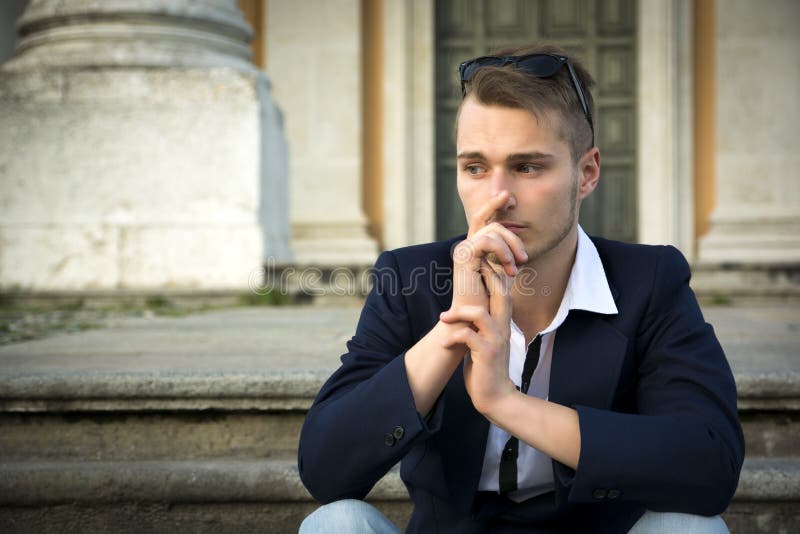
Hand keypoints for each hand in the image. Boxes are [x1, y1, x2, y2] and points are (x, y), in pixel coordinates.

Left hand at [440, 262, 515, 414]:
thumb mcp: (486, 341)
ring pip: (480, 313)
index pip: (502, 292)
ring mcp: (496, 340)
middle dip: (484, 279)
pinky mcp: (487, 353)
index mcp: (502, 323)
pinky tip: (444, 343)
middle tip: (467, 273)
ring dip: (458, 313)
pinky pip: (467, 336)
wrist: (496, 397)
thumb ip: (480, 326)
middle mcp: (503, 328)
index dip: (492, 276)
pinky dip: (452, 336)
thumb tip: (465, 312)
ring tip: (443, 317)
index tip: (476, 267)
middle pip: (500, 293)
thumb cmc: (486, 369)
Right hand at [451, 190, 527, 310]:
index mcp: (474, 248)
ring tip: (516, 268)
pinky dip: (502, 252)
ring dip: (510, 247)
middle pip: (492, 221)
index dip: (494, 203)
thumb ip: (507, 261)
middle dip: (513, 236)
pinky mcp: (464, 256)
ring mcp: (464, 250)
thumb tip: (519, 250)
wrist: (473, 321)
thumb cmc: (488, 304)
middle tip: (523, 258)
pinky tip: (509, 269)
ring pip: (493, 229)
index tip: (509, 197)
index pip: (483, 217)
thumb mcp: (502, 277)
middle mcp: (466, 245)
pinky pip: (487, 240)